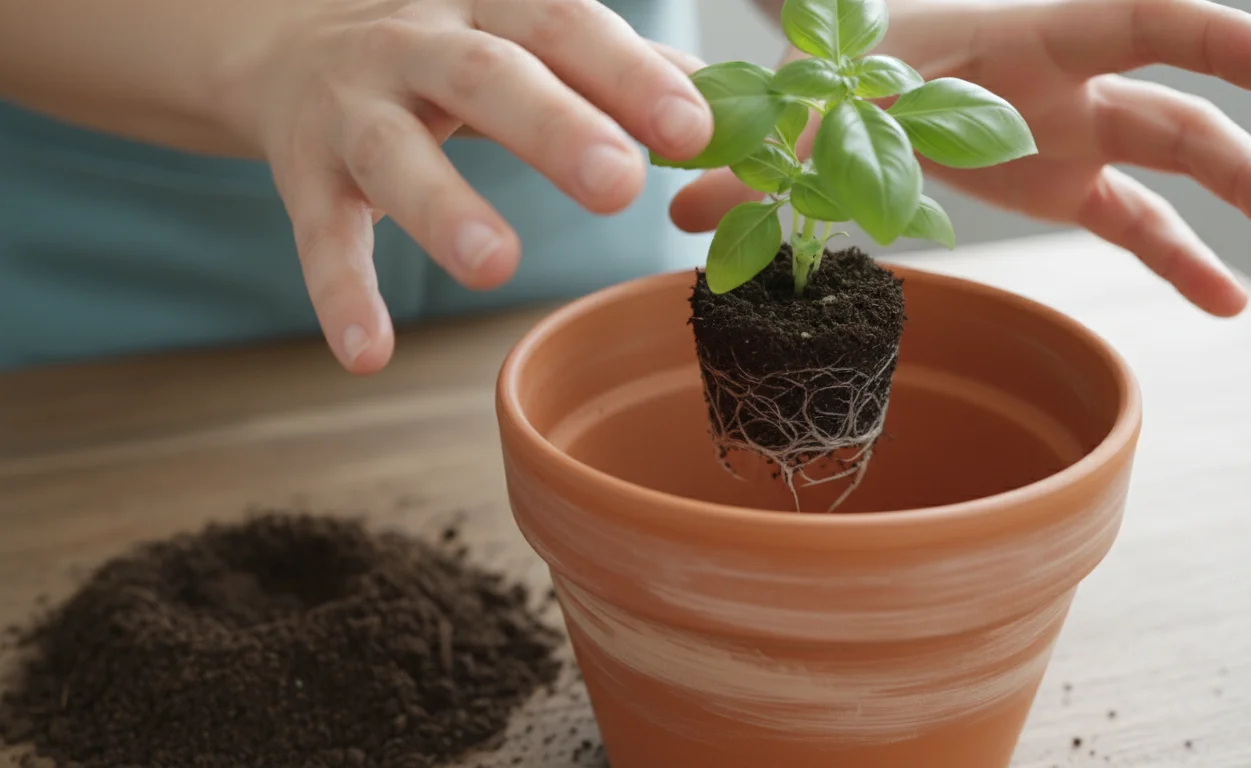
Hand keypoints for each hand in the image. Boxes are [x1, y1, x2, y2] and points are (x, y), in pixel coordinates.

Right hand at [224, 0, 713, 372]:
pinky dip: (341, 293)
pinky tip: (368, 354)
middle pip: (487, 74)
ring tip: (494, 267)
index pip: (569, 25)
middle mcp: (419, 41)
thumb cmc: (452, 56)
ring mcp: (355, 106)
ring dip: (443, 206)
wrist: (292, 51)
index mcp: (494, 6)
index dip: (632, 76)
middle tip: (617, 185)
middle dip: (553, 126)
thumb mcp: (531, 47)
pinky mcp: (305, 172)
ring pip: (395, 151)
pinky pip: (322, 233)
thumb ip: (628, 78)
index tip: (693, 133)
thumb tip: (744, 128)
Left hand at [672, 0, 1250, 316]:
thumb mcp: (808, 103)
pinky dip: (1179, 258)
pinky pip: (1138, 220)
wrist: (859, 68)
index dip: (1214, 41)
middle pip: (1171, 107)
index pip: (1136, 19)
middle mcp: (1063, 79)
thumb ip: (757, 150)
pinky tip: (1226, 301)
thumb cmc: (843, 62)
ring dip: (1235, 204)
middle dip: (1238, 154)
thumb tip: (679, 207)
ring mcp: (1072, 131)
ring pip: (1173, 162)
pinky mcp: (1064, 180)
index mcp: (1019, 35)